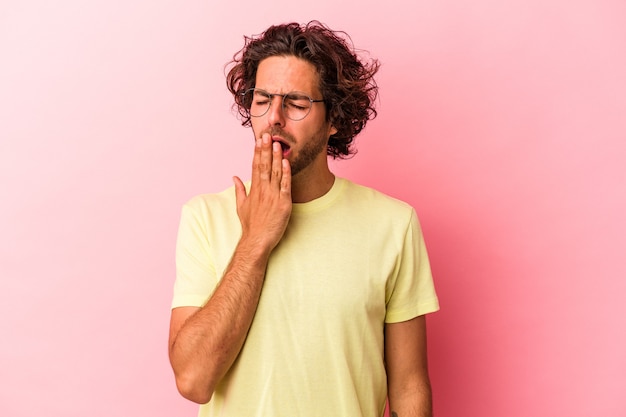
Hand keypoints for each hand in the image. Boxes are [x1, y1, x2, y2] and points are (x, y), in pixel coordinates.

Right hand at [233, 133, 291, 252]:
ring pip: (275, 172)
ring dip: (276, 157)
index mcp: (253, 189)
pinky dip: (286, 173)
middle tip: (267, 135)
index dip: (257, 152)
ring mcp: (273, 196)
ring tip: (277, 143)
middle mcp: (263, 190)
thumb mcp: (241, 206)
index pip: (255, 166)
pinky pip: (286, 185)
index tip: (258, 140)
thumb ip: (239, 189)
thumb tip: (234, 177)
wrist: (257, 240)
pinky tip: (286, 162)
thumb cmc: (250, 225)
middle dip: (265, 149)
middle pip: (264, 165)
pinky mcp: (283, 203)